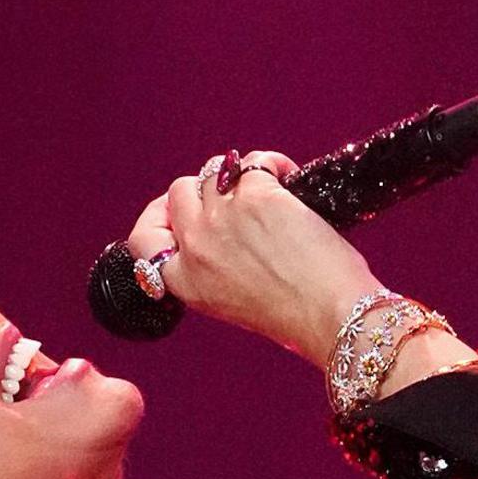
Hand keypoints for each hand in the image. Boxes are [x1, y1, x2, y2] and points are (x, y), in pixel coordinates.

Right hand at [126, 151, 379, 366]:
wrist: (332, 316)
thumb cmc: (296, 316)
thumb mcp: (235, 302)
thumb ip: (216, 269)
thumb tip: (224, 229)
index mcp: (187, 284)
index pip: (146, 240)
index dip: (160, 218)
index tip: (179, 212)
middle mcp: (196, 249)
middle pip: (178, 194)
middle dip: (204, 189)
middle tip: (232, 194)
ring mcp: (222, 218)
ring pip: (212, 171)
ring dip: (237, 174)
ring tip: (266, 187)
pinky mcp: (256, 197)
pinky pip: (254, 162)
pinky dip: (273, 164)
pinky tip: (289, 177)